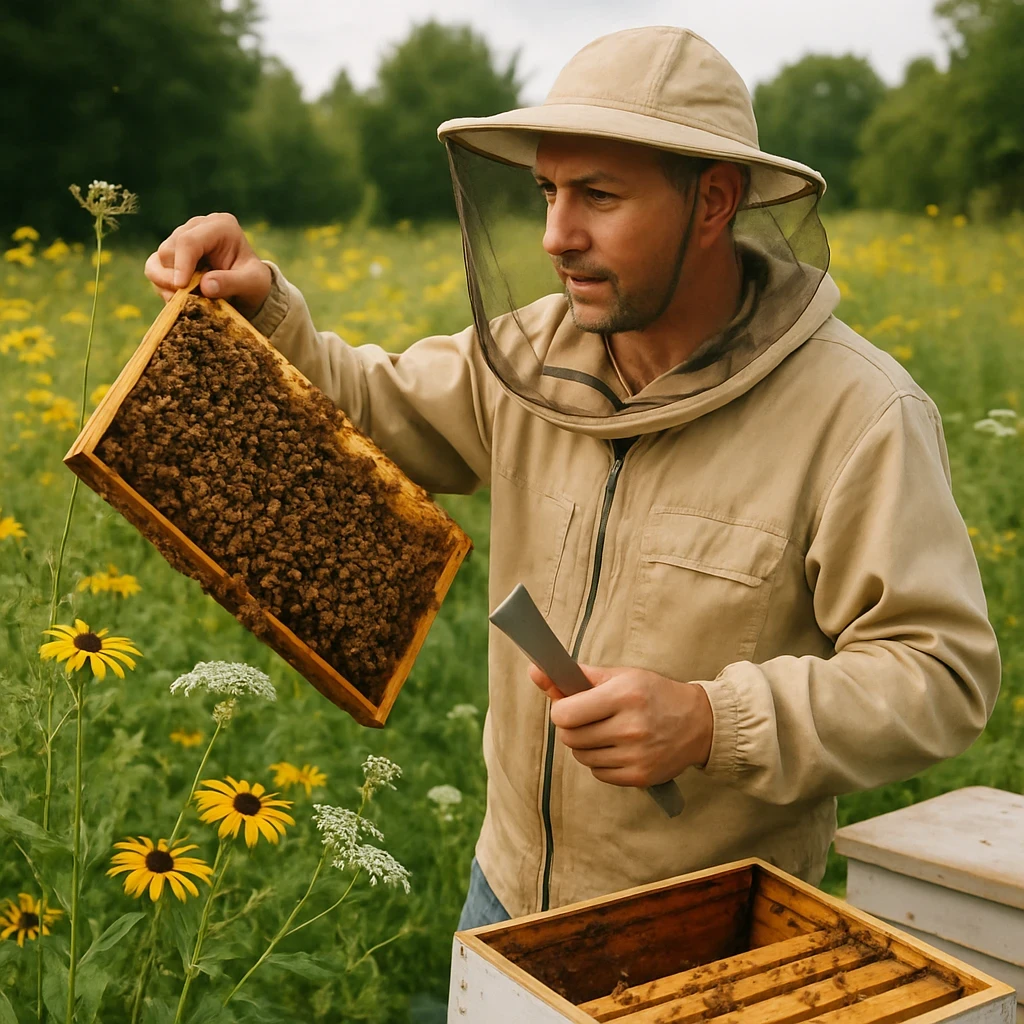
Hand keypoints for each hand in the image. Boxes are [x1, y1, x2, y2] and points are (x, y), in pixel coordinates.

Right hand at [144, 212, 271, 317]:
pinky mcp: (171, 254)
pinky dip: (162, 286)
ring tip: (186, 301)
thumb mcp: (253, 284)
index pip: (189, 241)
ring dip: (166, 284)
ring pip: (158, 260)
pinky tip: (179, 299)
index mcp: (220, 226)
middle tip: (191, 300)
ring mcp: (181, 238)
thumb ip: (233, 283)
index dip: (182, 265)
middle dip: (175, 278)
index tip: (181, 287)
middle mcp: (197, 226)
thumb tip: (205, 286)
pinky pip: (155, 269)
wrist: (248, 289)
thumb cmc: (253, 283)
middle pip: (169, 250)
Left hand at [528, 663, 713, 787]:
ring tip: (605, 731)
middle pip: (569, 737)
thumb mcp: (620, 676)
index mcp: (623, 695)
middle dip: (571, 727)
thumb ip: (576, 676)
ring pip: (581, 756)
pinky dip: (600, 761)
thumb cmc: (653, 694)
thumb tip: (535, 671)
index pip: (565, 714)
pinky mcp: (640, 776)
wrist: (698, 723)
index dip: (560, 710)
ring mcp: (636, 754)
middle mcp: (630, 726)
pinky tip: (616, 748)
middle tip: (587, 718)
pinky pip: (598, 773)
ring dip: (585, 745)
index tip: (568, 706)